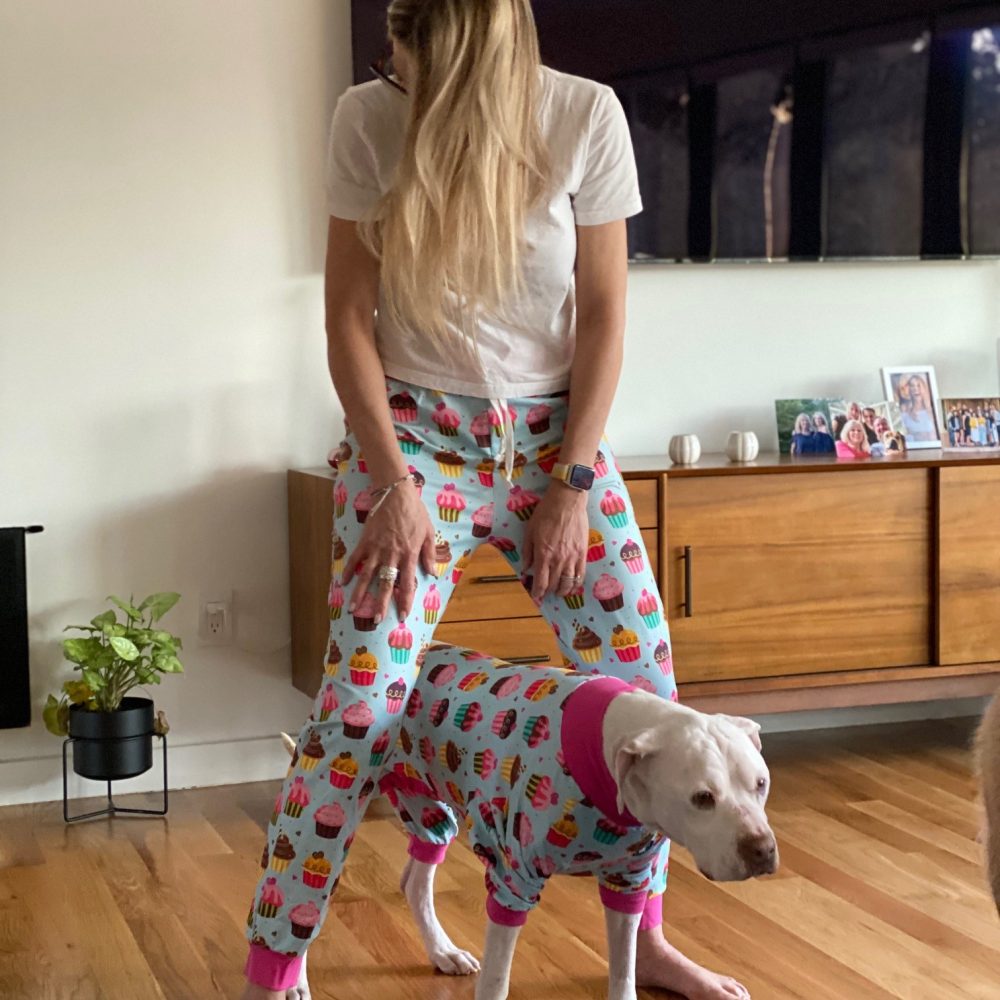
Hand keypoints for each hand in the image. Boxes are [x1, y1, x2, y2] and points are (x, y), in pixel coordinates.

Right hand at [343, 481, 436, 623]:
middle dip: (381, 603)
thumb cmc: (415, 512)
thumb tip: (432, 573)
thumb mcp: (428, 532)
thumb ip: (429, 554)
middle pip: (386, 584)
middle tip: (377, 619)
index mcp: (409, 555)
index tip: (402, 615)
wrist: (396, 493)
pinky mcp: (365, 540)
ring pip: (367, 575)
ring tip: (353, 608)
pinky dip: (348, 570)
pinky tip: (342, 583)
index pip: (407, 583)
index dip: (405, 600)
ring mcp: (377, 548)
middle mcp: (392, 555)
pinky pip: (355, 558)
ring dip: (359, 593)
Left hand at [522, 484, 588, 602]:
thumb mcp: (530, 531)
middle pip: (554, 583)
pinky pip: (581, 574)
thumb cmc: (545, 513)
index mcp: (543, 554)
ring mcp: (572, 557)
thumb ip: (528, 551)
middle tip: (545, 594)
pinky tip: (573, 586)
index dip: (537, 592)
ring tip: (559, 593)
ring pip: (568, 582)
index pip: (541, 581)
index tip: (535, 597)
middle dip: (548, 591)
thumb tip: (526, 568)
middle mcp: (558, 559)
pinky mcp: (583, 552)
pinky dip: (576, 583)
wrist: (567, 501)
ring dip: (563, 591)